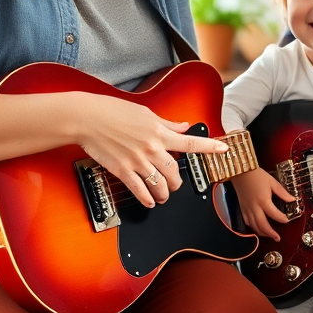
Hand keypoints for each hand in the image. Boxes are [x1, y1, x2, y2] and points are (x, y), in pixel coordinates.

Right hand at [74, 93, 228, 208]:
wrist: (88, 118)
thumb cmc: (113, 111)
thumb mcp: (145, 113)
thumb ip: (167, 123)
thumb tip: (183, 126)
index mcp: (159, 132)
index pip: (190, 143)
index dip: (209, 147)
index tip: (224, 150)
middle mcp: (152, 148)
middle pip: (175, 171)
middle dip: (178, 182)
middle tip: (176, 185)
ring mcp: (137, 161)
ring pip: (160, 184)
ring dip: (165, 193)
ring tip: (164, 196)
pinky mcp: (122, 170)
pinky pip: (140, 189)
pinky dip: (147, 198)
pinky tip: (150, 201)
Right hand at [231, 169, 294, 240]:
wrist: (241, 172)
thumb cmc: (257, 175)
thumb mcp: (272, 182)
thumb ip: (283, 192)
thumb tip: (293, 199)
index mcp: (263, 200)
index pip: (274, 214)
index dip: (282, 219)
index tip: (287, 220)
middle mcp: (254, 207)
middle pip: (262, 225)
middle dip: (271, 233)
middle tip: (278, 238)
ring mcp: (247, 209)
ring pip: (254, 226)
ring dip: (262, 233)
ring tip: (270, 236)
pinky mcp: (242, 209)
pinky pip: (247, 222)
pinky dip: (253, 228)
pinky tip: (258, 229)